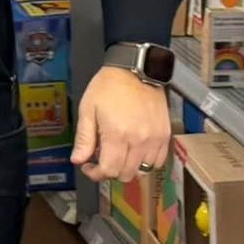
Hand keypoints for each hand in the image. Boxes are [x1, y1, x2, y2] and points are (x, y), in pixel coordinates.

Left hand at [70, 65, 171, 180]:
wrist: (136, 69)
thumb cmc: (110, 86)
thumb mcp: (88, 109)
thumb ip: (84, 138)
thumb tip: (78, 160)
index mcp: (117, 134)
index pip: (109, 170)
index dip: (96, 174)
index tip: (89, 167)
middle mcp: (138, 140)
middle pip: (126, 174)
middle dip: (111, 171)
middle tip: (102, 159)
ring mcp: (154, 139)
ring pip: (143, 171)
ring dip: (129, 168)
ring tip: (120, 154)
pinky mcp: (164, 135)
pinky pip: (158, 160)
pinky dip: (146, 162)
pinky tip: (136, 152)